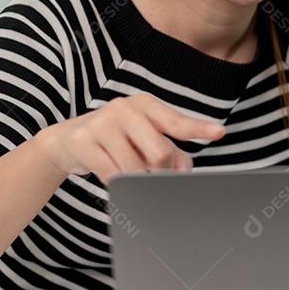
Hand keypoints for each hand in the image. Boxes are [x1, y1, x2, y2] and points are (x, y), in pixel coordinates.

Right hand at [37, 93, 224, 184]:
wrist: (68, 140)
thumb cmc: (117, 139)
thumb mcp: (145, 140)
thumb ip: (172, 153)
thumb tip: (184, 170)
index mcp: (146, 105)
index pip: (176, 121)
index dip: (199, 129)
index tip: (220, 132)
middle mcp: (125, 108)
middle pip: (160, 152)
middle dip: (161, 173)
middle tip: (153, 176)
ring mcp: (102, 123)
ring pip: (135, 168)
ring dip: (136, 180)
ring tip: (128, 173)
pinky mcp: (84, 142)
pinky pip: (112, 175)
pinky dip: (117, 184)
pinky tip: (112, 176)